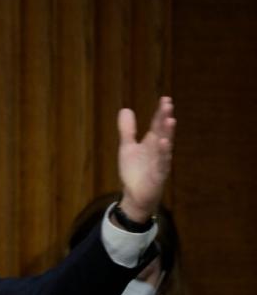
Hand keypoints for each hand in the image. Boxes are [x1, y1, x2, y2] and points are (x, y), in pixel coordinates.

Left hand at [117, 97, 176, 221]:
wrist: (135, 195)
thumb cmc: (135, 171)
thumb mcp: (127, 147)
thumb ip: (127, 130)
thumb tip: (125, 109)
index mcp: (152, 142)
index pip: (157, 125)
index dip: (161, 112)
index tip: (165, 99)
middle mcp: (159, 150)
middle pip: (163, 132)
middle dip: (165, 118)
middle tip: (168, 104)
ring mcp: (160, 162)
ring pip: (165, 146)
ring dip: (168, 134)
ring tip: (170, 120)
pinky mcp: (158, 175)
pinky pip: (162, 163)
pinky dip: (163, 153)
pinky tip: (164, 143)